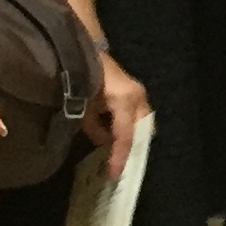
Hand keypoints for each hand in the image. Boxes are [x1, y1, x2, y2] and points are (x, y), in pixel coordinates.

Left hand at [88, 53, 150, 176]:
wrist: (86, 51)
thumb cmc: (83, 79)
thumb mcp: (84, 109)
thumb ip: (96, 130)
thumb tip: (104, 146)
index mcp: (125, 99)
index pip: (125, 135)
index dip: (119, 157)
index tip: (114, 174)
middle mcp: (138, 97)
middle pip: (143, 131)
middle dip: (132, 148)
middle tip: (118, 164)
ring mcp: (139, 94)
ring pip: (143, 125)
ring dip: (131, 138)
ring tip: (116, 154)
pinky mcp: (136, 93)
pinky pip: (138, 117)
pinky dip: (129, 129)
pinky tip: (115, 138)